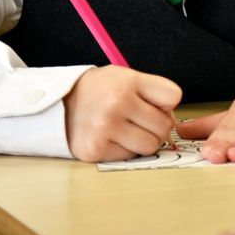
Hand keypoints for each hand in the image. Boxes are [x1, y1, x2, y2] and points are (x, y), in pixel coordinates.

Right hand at [63, 66, 181, 161]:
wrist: (62, 102)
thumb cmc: (101, 90)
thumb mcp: (127, 77)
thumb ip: (154, 93)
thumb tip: (172, 122)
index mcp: (128, 81)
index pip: (173, 96)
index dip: (166, 102)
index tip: (153, 102)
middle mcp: (117, 103)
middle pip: (164, 126)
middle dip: (157, 126)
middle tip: (139, 119)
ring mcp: (105, 128)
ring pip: (150, 146)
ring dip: (143, 141)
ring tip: (126, 129)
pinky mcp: (95, 150)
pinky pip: (129, 157)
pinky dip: (125, 150)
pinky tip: (111, 137)